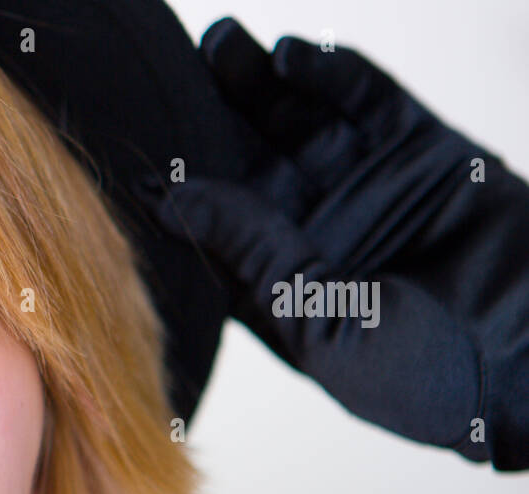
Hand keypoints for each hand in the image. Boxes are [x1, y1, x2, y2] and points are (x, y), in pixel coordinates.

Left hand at [141, 18, 528, 469]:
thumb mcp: (320, 322)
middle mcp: (315, 234)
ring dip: (259, 84)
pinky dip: (331, 75)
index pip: (215, 228)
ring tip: (221, 44)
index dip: (178, 192)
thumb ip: (255, 255)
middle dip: (213, 119)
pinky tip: (291, 56)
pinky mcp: (422, 155)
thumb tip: (179, 199)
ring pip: (299, 123)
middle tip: (177, 70)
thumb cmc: (427, 376)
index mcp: (280, 286)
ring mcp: (367, 190)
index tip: (139, 157)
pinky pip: (367, 102)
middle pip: (248, 164)